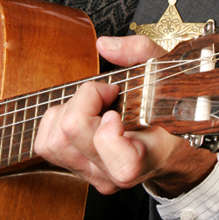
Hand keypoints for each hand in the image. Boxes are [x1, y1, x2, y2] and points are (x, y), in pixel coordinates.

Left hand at [34, 34, 214, 197]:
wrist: (172, 149)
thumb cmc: (172, 111)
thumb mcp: (166, 73)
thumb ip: (139, 53)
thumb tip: (104, 46)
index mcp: (146, 157)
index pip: (123, 163)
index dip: (110, 132)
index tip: (117, 110)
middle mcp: (115, 173)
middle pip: (72, 133)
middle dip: (84, 99)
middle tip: (106, 93)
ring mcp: (93, 174)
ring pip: (52, 141)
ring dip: (67, 111)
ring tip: (92, 104)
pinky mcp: (76, 170)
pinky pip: (46, 144)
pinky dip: (56, 121)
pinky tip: (81, 114)